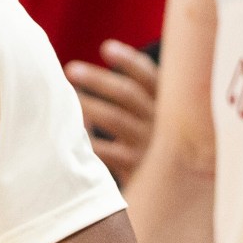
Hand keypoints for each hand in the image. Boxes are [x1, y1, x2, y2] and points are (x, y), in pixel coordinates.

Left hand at [70, 41, 159, 182]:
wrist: (176, 194)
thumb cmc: (156, 144)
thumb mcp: (157, 117)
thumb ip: (140, 91)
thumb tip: (108, 49)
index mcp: (170, 105)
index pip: (151, 76)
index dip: (129, 61)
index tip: (105, 47)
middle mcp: (163, 123)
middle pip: (127, 94)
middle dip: (98, 79)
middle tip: (70, 69)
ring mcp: (150, 147)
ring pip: (115, 119)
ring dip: (88, 106)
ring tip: (65, 97)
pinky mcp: (137, 169)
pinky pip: (107, 152)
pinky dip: (88, 140)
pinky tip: (71, 131)